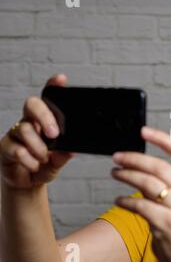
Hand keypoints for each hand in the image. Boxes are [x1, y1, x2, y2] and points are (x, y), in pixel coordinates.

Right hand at [0, 74, 73, 190]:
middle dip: (44, 116)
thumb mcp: (59, 161)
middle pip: (32, 104)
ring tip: (44, 158)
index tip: (62, 79)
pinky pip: (15, 148)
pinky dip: (28, 159)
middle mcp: (30, 122)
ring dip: (38, 147)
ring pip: (25, 129)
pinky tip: (34, 165)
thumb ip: (64, 155)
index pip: (49, 99)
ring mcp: (16, 133)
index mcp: (46, 121)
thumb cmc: (45, 165)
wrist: (28, 182)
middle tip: (54, 134)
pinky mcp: (5, 146)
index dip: (53, 86)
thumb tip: (72, 149)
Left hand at [111, 126, 170, 261]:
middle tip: (117, 157)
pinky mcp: (167, 223)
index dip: (162, 139)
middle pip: (160, 166)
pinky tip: (118, 199)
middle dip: (135, 159)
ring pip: (148, 184)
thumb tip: (137, 162)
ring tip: (115, 173)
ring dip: (127, 176)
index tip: (144, 131)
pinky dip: (125, 201)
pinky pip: (140, 205)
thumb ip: (164, 180)